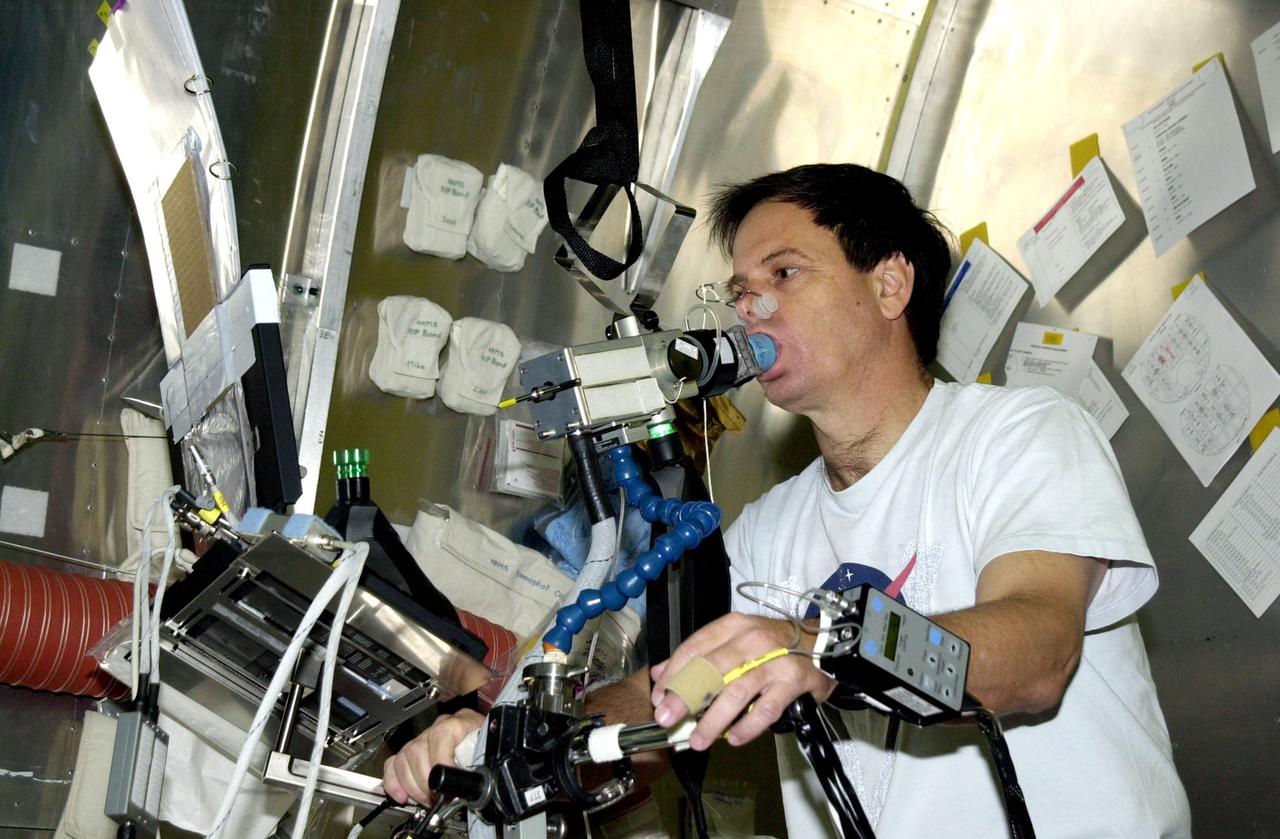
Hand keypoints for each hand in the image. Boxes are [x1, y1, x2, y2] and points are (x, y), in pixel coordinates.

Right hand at [382, 708, 483, 804]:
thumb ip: (479, 758)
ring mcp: (422, 737)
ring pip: (403, 758)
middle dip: (424, 782)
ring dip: (411, 786)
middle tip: (437, 797)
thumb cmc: (485, 741)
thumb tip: (473, 781)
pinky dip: (393, 783)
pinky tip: (402, 796)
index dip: (440, 763)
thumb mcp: (488, 746)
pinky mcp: (411, 749)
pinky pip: (393, 764)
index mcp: (457, 723)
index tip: (447, 786)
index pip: (440, 737)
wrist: (482, 736)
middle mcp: (437, 727)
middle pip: (416, 750)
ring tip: (426, 799)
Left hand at [649, 613, 833, 750]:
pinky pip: (766, 708)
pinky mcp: (795, 680)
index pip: (694, 648)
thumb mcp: (733, 642)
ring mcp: (775, 658)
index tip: (659, 698)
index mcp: (733, 626)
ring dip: (714, 719)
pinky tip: (734, 739)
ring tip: (698, 740)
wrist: (821, 644)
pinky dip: (748, 726)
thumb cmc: (771, 647)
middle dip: (685, 697)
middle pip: (711, 668)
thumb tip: (659, 675)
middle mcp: (752, 638)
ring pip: (736, 690)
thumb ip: (697, 657)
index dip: (673, 674)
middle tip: (668, 720)